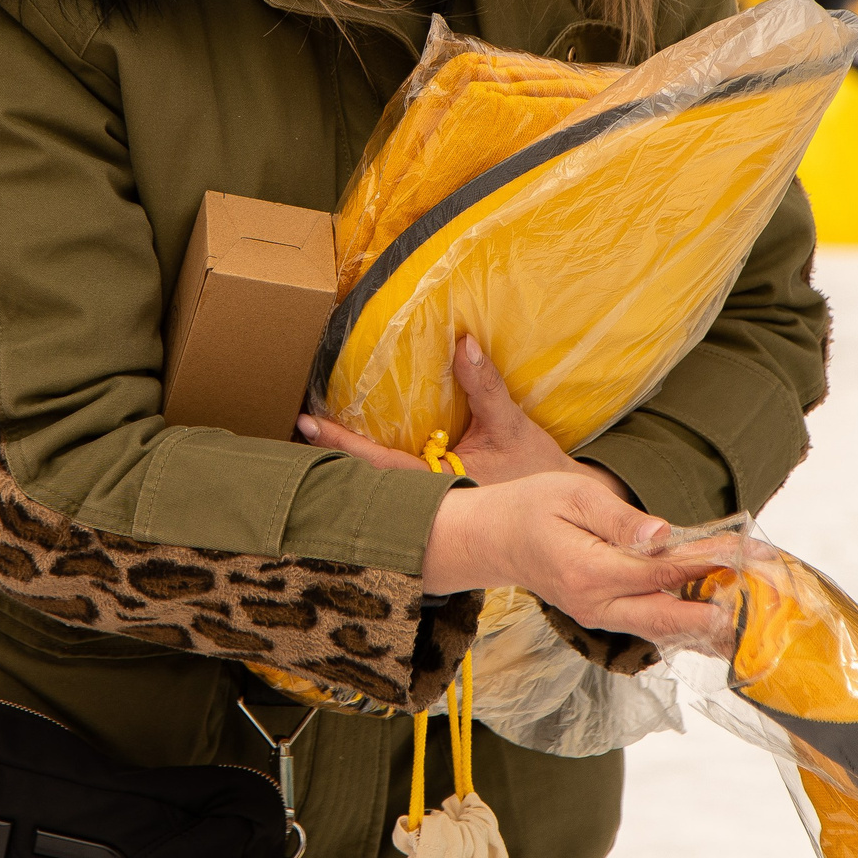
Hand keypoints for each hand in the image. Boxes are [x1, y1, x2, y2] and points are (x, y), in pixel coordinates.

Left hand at [296, 334, 633, 499]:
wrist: (563, 515)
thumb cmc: (538, 473)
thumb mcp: (513, 427)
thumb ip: (486, 387)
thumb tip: (463, 342)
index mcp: (440, 485)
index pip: (380, 464)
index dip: (342, 444)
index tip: (309, 424)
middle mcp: (427, 497)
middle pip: (369, 477)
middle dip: (332, 455)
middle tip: (294, 427)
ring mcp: (430, 501)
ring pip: (380, 482)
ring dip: (349, 461)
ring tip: (311, 435)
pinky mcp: (438, 496)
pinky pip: (398, 479)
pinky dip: (372, 464)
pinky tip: (352, 448)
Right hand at [421, 473, 729, 646]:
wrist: (492, 539)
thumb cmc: (530, 506)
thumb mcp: (572, 495)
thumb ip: (619, 519)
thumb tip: (662, 535)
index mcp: (588, 571)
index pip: (660, 569)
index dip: (706, 560)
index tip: (745, 549)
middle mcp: (596, 604)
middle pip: (668, 615)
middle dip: (717, 607)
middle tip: (760, 600)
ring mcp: (598, 616)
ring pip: (662, 628)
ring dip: (705, 621)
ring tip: (750, 615)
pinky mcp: (603, 616)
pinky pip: (649, 624)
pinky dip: (683, 620)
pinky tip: (715, 613)